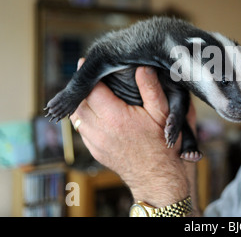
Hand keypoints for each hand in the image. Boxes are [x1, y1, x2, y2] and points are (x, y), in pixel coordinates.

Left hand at [70, 59, 196, 207]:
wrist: (157, 176)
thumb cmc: (162, 145)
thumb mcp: (162, 113)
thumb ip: (151, 88)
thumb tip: (143, 66)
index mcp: (115, 118)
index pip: (92, 91)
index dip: (87, 75)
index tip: (85, 63)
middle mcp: (100, 130)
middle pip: (79, 103)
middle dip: (81, 88)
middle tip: (86, 76)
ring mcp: (95, 143)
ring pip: (77, 117)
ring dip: (81, 103)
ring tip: (89, 92)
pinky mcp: (95, 152)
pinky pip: (82, 131)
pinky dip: (84, 118)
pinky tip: (94, 112)